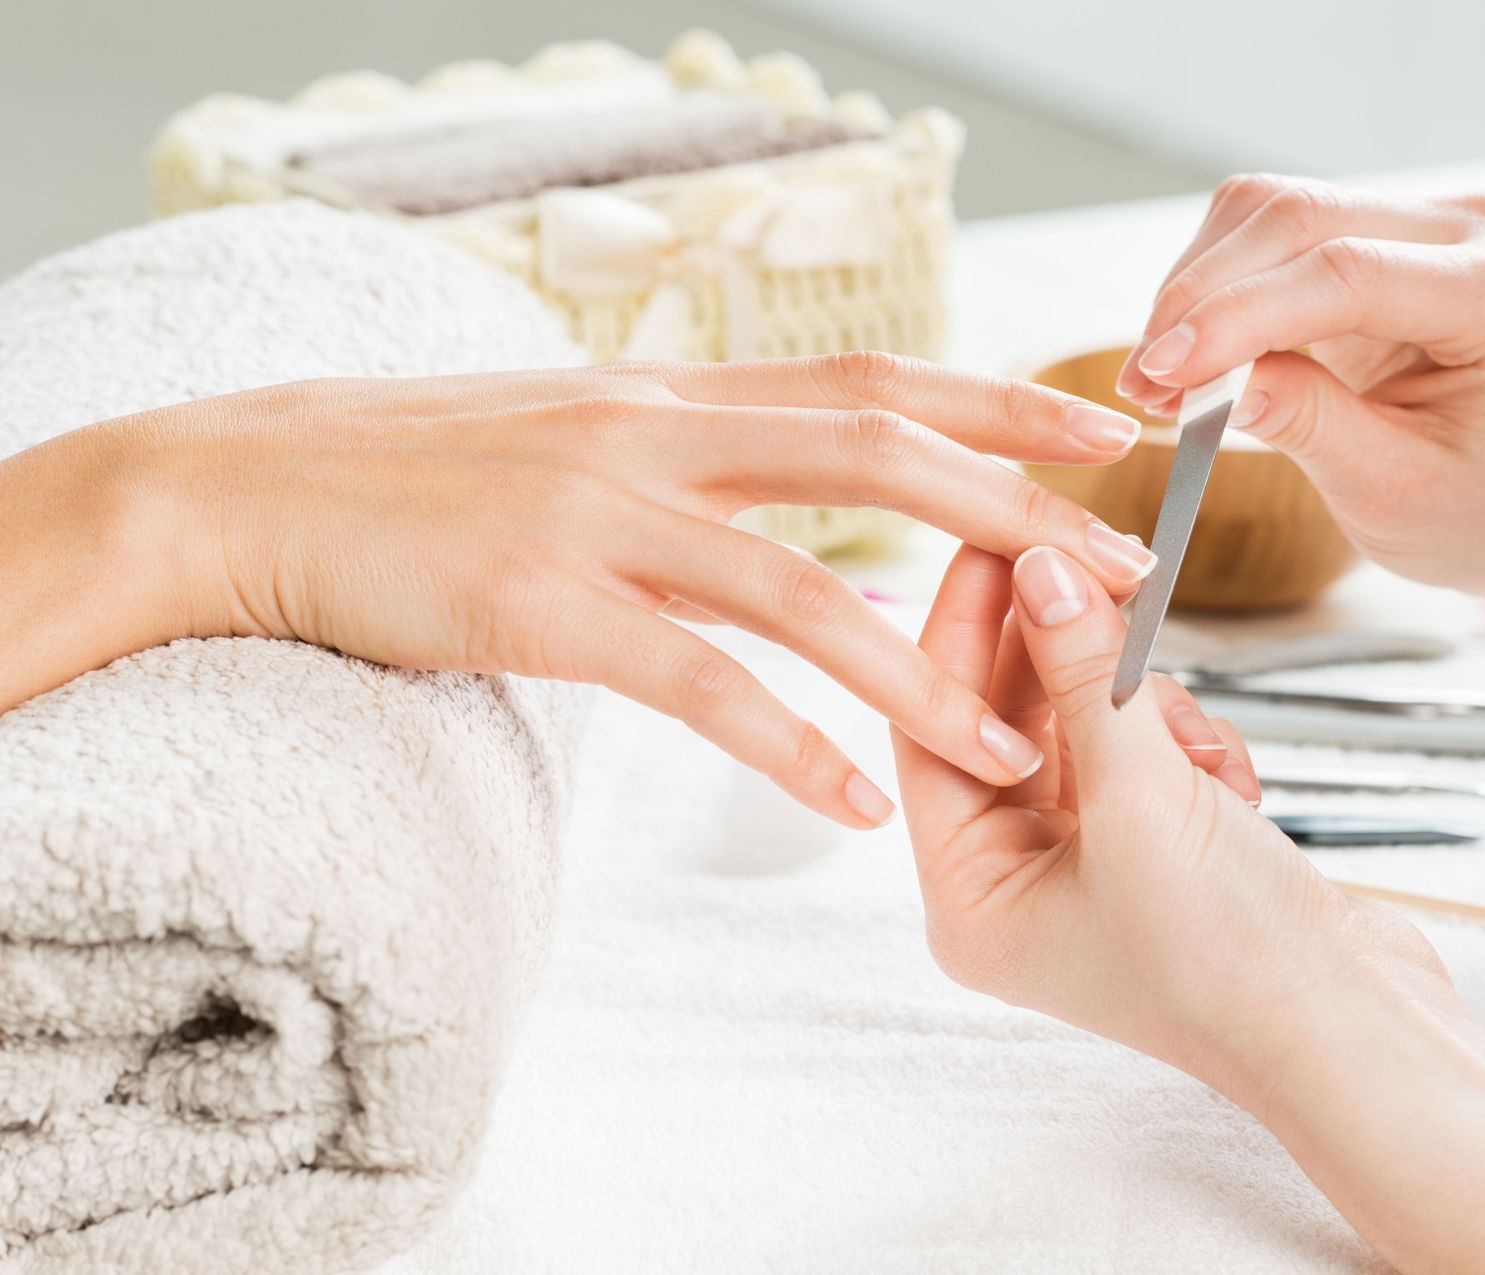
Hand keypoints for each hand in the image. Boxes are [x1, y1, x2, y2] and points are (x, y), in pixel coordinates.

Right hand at [94, 354, 1161, 827]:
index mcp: (678, 397)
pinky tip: (846, 804)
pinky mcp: (541, 604)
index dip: (997, 398)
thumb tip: (782, 473)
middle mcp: (658, 436)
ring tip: (1011, 748)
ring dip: (918, 676)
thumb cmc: (423, 470)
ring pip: (800, 592)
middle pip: (876, 455)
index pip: (874, 380)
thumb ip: (688, 453)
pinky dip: (782, 744)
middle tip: (1126, 570)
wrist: (252, 486)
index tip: (1099, 428)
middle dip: (1014, 511)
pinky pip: (693, 682)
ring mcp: (600, 515)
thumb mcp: (576, 432)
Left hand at [891, 542, 1426, 1074]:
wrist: (1363, 1036)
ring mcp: (1091, 869)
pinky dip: (1192, 751)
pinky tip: (1234, 790)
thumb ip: (1083, 676)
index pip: (936, 733)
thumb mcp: (1143, 800)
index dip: (963, 630)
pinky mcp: (1161, 853)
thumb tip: (1038, 566)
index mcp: (973, 900)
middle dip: (1069, 657)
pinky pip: (1149, 754)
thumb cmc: (1232, 957)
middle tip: (1098, 561)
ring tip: (1197, 752)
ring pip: (1091, 727)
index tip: (998, 538)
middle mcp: (1018, 885)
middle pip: (1013, 721)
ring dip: (1148, 715)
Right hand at [1114, 174, 1484, 599]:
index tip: (1159, 374)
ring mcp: (1429, 217)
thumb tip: (1204, 379)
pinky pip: (1272, 227)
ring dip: (1196, 287)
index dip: (1237, 317)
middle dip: (1200, 299)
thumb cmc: (1482, 508)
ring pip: (1271, 210)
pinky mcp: (1382, 224)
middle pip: (1300, 219)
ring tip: (1161, 377)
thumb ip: (1308, 425)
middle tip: (1141, 384)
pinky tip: (1196, 351)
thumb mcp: (1395, 494)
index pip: (1348, 274)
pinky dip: (1216, 285)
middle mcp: (1477, 230)